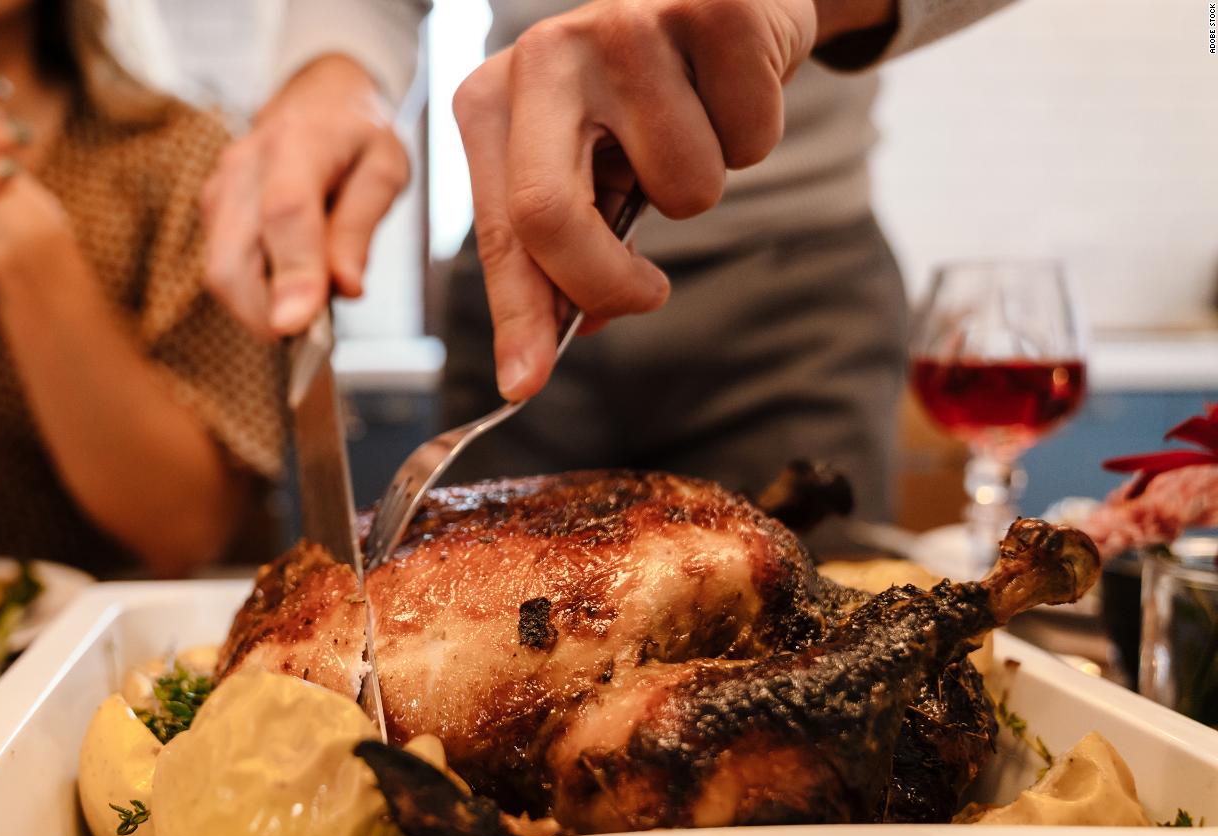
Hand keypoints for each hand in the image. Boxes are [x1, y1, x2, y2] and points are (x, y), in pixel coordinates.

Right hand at [201, 54, 410, 338]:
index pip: (285, 214)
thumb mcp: (385, 169)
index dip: (290, 273)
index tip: (298, 325)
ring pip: (221, 272)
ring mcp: (219, 189)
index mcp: (297, 143)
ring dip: (261, 307)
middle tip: (316, 333)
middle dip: (267, 313)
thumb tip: (345, 288)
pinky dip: (254, 293)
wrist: (316, 98)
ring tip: (309, 299)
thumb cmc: (358, 136)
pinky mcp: (211, 211)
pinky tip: (288, 283)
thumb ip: (361, 227)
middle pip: (233, 258)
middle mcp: (244, 166)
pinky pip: (223, 268)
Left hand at [454, 0, 824, 400]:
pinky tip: (732, 92)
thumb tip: (576, 327)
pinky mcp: (712, 12)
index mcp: (494, 100)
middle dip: (604, 283)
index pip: (502, 228)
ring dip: (701, 189)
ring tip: (691, 131)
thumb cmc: (643, 100)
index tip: (522, 385)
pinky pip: (750, 141)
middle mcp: (542, 55)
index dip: (515, 314)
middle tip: (646, 297)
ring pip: (682, 188)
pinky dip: (754, 138)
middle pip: (550, 214)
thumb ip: (569, 248)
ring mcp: (624, 26)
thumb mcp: (589, 169)